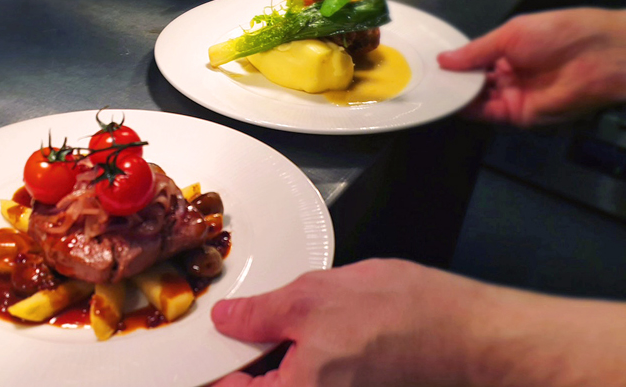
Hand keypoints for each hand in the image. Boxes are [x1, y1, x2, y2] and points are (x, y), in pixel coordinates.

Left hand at [211, 259, 477, 385]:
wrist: (473, 335)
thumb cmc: (406, 319)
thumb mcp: (315, 298)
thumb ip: (261, 313)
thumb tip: (229, 320)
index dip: (213, 368)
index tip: (205, 351)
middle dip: (247, 360)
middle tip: (240, 328)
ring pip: (290, 381)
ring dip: (277, 357)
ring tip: (279, 325)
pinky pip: (316, 378)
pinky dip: (304, 358)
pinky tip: (313, 331)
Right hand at [438, 8, 625, 126]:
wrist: (598, 58)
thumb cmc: (559, 34)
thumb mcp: (511, 34)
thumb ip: (476, 51)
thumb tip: (444, 60)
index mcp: (510, 50)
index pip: (475, 61)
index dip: (455, 63)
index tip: (431, 65)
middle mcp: (510, 74)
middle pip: (473, 82)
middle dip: (452, 81)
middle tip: (427, 80)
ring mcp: (514, 96)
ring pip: (477, 99)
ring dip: (456, 95)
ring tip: (433, 90)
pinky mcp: (518, 115)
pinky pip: (487, 114)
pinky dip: (468, 109)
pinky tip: (450, 101)